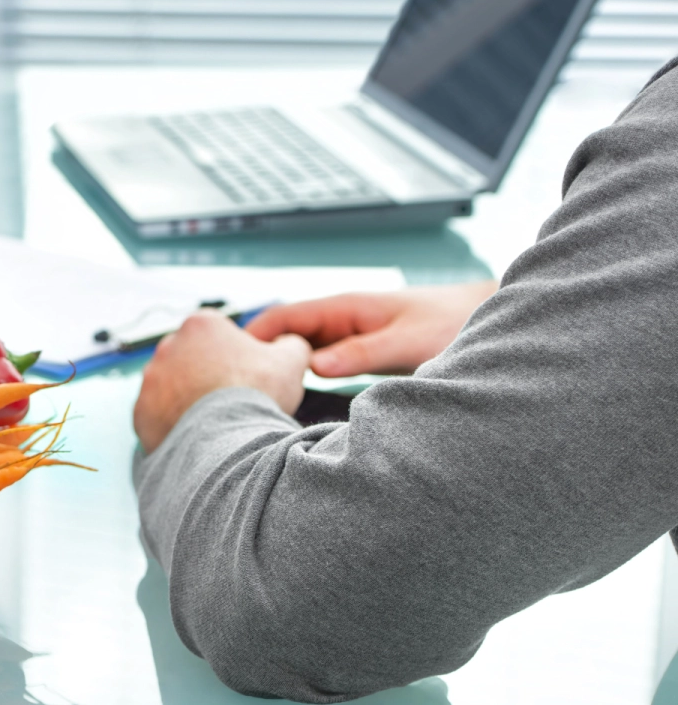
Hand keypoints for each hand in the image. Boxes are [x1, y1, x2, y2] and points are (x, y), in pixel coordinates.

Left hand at [133, 312, 310, 453]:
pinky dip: (173, 423)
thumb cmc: (258, 394)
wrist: (228, 439)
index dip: (235, 356)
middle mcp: (167, 345)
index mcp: (200, 324)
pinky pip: (158, 415)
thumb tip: (289, 343)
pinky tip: (196, 435)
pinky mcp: (141, 410)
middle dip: (207, 376)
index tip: (246, 377)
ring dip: (188, 399)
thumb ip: (289, 344)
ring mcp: (150, 379)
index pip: (217, 334)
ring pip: (172, 387)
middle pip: (191, 359)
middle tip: (230, 401)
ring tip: (214, 422)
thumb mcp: (290, 360)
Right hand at [243, 281, 497, 377]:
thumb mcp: (405, 343)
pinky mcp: (355, 352)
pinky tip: (292, 399)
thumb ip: (360, 354)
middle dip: (256, 355)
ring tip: (255, 397)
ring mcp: (344, 335)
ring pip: (297, 351)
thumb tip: (312, 366)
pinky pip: (316, 362)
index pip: (281, 317)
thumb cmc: (448, 323)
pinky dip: (300, 376)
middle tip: (234, 389)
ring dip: (278, 368)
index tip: (227, 363)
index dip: (250, 337)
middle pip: (281, 335)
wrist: (479, 317)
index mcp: (343, 307)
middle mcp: (338, 319)